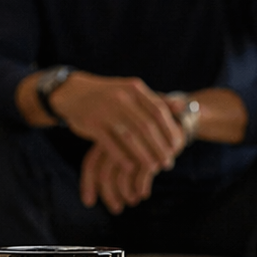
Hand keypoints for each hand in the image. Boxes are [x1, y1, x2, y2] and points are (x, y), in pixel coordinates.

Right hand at [49, 73, 184, 206]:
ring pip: (130, 137)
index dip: (169, 130)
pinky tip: (131, 167)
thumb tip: (183, 106)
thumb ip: (155, 100)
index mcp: (134, 88)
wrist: (73, 93)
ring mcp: (105, 110)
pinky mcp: (92, 124)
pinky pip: (110, 143)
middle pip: (146, 126)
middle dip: (159, 146)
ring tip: (153, 167)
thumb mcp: (131, 92)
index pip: (158, 111)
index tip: (178, 146)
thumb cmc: (108, 96)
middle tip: (168, 162)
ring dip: (144, 154)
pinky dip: (122, 156)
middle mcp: (121, 97)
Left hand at [79, 142, 152, 213]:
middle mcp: (117, 141)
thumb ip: (110, 168)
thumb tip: (91, 194)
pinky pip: (141, 174)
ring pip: (122, 176)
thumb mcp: (125, 150)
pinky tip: (143, 194)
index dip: (87, 185)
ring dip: (126, 193)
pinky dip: (141, 187)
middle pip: (104, 173)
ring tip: (132, 202)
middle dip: (108, 195)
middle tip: (116, 209)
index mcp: (107, 138)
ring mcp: (134, 145)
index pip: (91, 164)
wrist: (175, 119)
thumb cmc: (144, 138)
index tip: (88, 202)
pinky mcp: (152, 149)